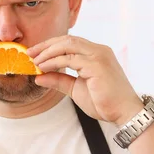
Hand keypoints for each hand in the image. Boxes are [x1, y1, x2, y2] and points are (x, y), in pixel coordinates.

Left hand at [27, 35, 142, 126]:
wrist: (124, 113)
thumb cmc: (104, 102)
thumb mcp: (76, 89)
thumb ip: (59, 81)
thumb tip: (38, 77)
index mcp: (96, 53)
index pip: (70, 42)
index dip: (50, 46)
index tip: (34, 53)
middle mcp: (98, 50)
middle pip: (67, 39)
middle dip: (45, 45)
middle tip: (29, 54)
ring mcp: (99, 55)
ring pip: (67, 45)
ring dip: (48, 52)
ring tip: (34, 61)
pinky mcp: (97, 65)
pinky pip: (70, 59)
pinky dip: (54, 62)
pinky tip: (44, 68)